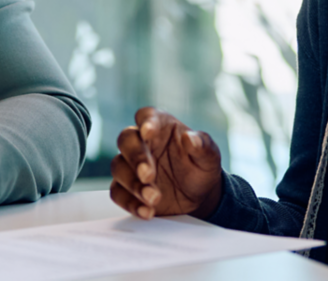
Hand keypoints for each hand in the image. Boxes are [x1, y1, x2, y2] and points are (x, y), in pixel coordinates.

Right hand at [109, 107, 223, 220]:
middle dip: (135, 157)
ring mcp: (132, 166)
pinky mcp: (128, 188)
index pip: (146, 116)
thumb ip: (203, 145)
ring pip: (118, 167)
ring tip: (154, 198)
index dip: (145, 122)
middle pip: (126, 140)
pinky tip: (147, 211)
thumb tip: (190, 138)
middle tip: (148, 174)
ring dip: (133, 184)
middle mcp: (142, 143)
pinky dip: (130, 203)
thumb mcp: (209, 157)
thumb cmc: (201, 168)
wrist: (199, 197)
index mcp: (161, 127)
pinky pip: (118, 193)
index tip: (147, 132)